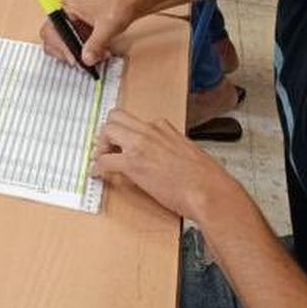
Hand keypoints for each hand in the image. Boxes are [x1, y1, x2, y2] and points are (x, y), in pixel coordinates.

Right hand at [39, 0, 133, 69]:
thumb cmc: (118, 6)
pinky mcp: (80, 33)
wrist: (131, 3)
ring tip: (96, 57)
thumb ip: (96, 43)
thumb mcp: (107, 26)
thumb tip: (86, 60)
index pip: (50, 30)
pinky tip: (100, 55)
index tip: (73, 57)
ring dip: (77, 56)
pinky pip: (75, 49)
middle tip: (81, 62)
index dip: (59, 46)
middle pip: (51, 41)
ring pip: (63, 47)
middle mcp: (64, 17)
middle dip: (66, 54)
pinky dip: (85, 55)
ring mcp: (72, 26)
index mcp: (65, 9)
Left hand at [91, 109, 240, 219]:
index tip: (121, 142)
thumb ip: (172, 147)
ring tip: (103, 160)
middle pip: (115, 117)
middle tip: (107, 148)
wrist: (208, 190)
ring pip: (107, 130)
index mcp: (164, 127)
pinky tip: (98, 174)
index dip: (125, 133)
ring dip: (101, 145)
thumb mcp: (187, 151)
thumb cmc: (204, 177)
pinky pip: (105, 160)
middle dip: (108, 132)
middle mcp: (150, 130)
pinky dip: (97, 167)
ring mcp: (140, 144)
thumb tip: (163, 157)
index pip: (135, 121)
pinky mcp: (133, 163)